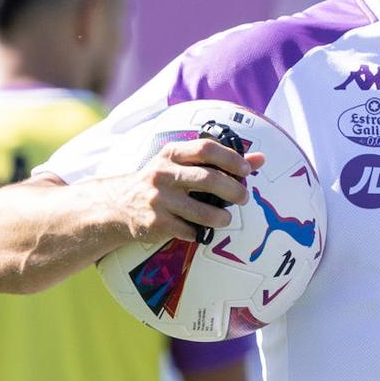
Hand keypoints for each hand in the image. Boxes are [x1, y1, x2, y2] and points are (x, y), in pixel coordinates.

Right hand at [103, 138, 264, 244]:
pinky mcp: (155, 223)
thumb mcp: (183, 164)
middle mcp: (163, 173)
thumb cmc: (162, 181)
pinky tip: (201, 229)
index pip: (206, 148)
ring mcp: (158, 199)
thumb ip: (221, 161)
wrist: (119, 205)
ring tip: (225, 218)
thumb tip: (260, 160)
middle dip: (233, 191)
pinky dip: (200, 232)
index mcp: (172, 154)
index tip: (246, 171)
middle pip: (209, 179)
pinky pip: (189, 231)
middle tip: (244, 198)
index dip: (231, 159)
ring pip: (202, 211)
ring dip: (221, 217)